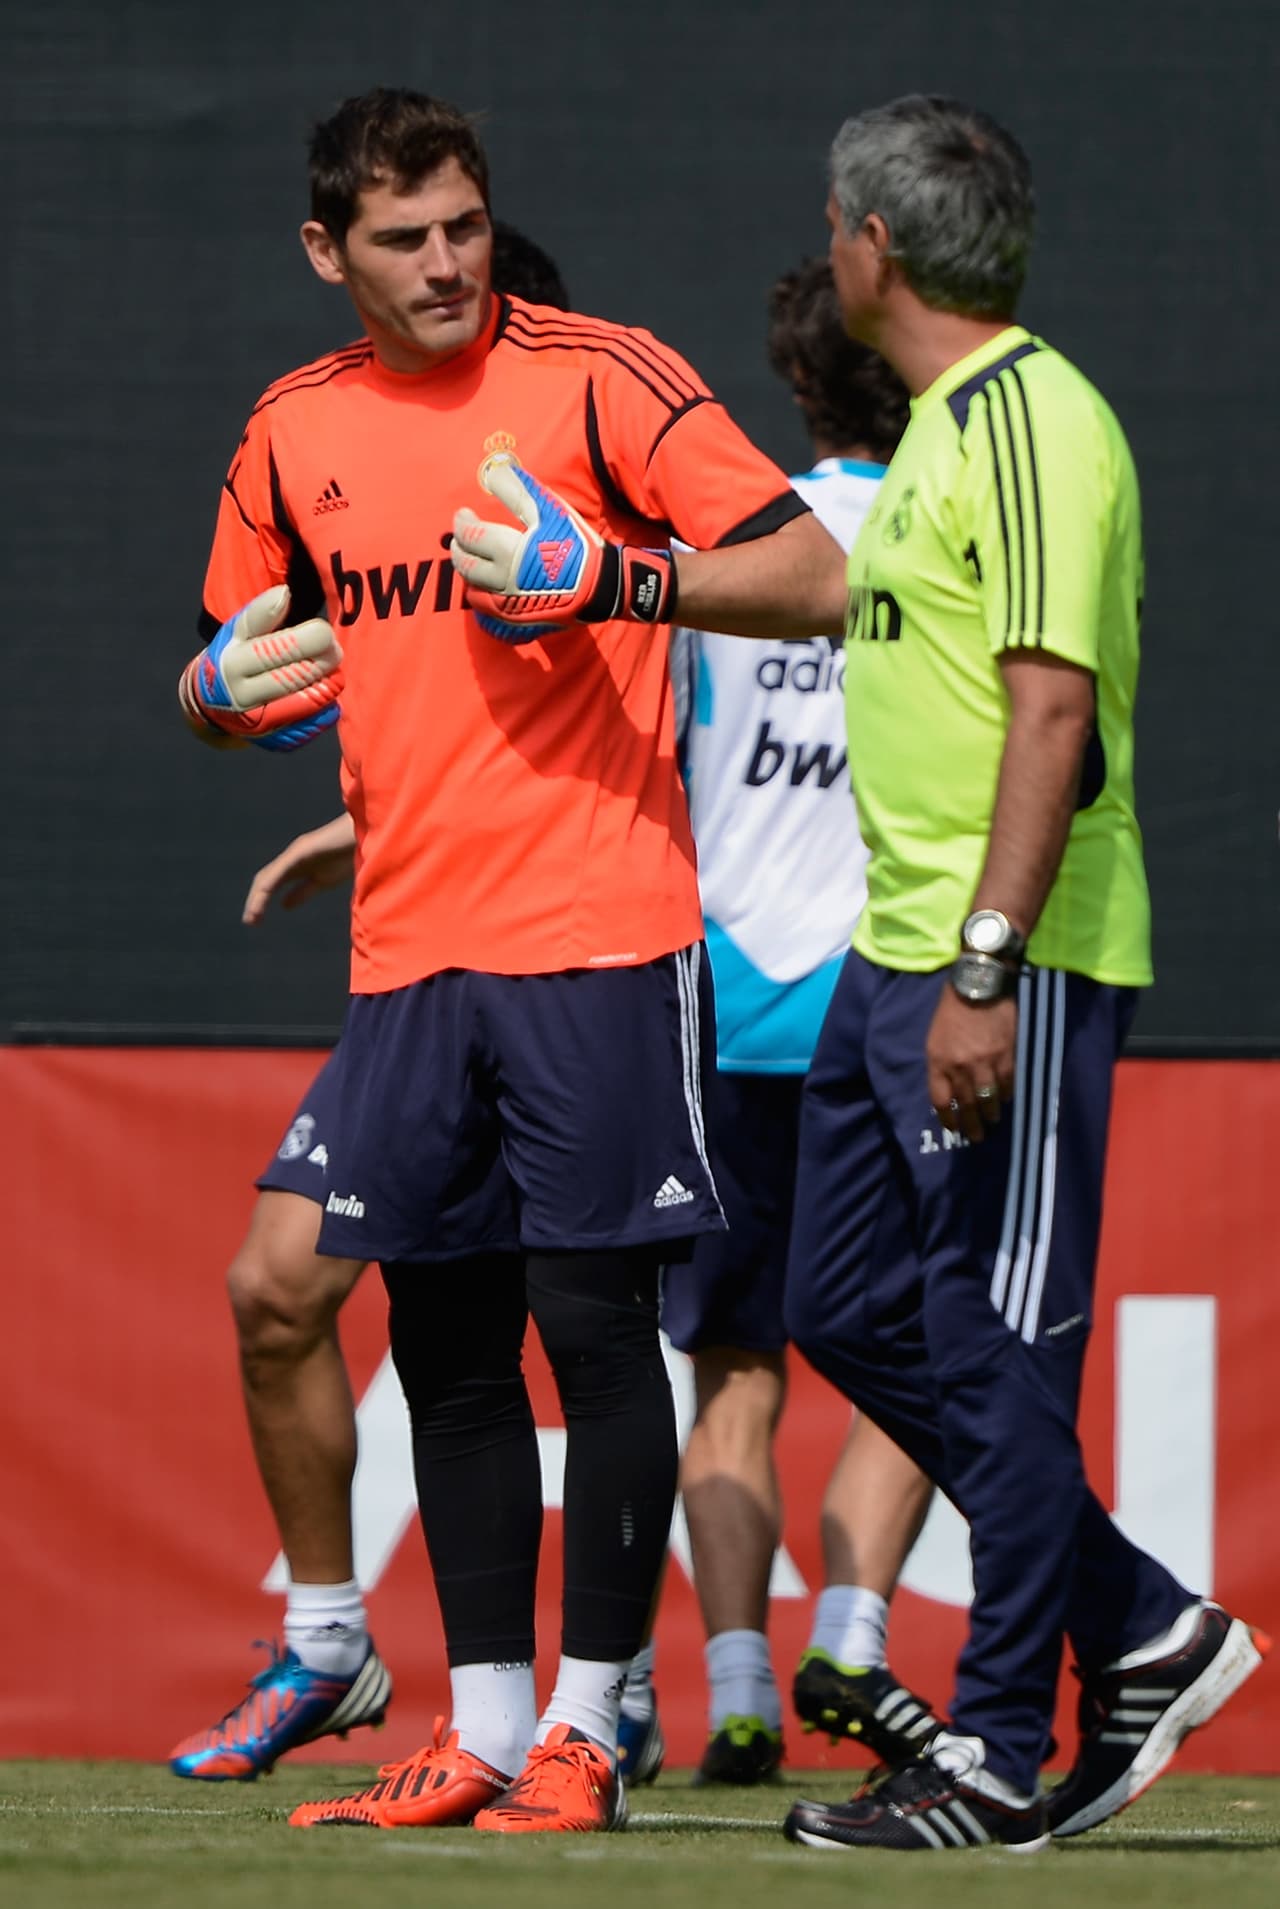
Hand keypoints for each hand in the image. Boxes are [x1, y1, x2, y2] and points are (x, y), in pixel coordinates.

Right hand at [179, 585, 342, 747]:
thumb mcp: (239, 631)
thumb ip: (263, 612)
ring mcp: (259, 723)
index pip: (279, 649)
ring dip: (328, 686)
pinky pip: (311, 727)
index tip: (325, 631)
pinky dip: (326, 711)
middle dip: (323, 661)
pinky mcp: (276, 742)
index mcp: (235, 662)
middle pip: (296, 677)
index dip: (310, 639)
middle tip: (336, 650)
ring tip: (335, 673)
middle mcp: (244, 695)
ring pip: (306, 704)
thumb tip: (286, 593)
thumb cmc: (236, 655)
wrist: (213, 704)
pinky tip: (328, 697)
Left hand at [242, 815, 355, 923]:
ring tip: (253, 916)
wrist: (370, 835)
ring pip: (269, 876)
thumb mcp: (323, 880)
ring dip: (258, 897)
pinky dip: (271, 884)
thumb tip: (283, 905)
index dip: (260, 902)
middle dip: (255, 901)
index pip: (272, 884)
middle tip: (250, 922)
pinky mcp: (304, 850)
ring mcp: (297, 853)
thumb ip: (303, 892)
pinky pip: (282, 869)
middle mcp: (292, 859)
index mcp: (297, 866)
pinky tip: (265, 896)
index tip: (254, 921)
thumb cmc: (351, 854)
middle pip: (266, 880)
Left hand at [451, 453, 675, 640]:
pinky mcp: (515, 617)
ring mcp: (507, 603)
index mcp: (506, 551)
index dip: (461, 521)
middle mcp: (501, 580)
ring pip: (471, 589)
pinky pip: (485, 609)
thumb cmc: (575, 542)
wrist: (599, 585)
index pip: (469, 535)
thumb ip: (517, 489)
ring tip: (471, 559)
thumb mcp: (549, 509)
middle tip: (460, 537)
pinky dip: (479, 594)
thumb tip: (495, 467)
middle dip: (458, 547)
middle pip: (465, 564)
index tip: (463, 513)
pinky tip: (485, 584)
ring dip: (466, 572)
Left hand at [926, 987, 1016, 1143]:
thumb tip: (950, 1089)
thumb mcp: (935, 1038)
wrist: (979, 986)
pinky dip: (1006, 1095)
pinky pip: (1007, 1085)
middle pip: (965, 1106)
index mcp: (938, 1061)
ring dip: (990, 1114)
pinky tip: (1005, 1100)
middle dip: (971, 1125)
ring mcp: (984, 1064)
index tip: (953, 1129)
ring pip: (988, 1100)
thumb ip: (941, 1064)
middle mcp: (960, 1067)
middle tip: (977, 1136)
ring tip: (992, 1120)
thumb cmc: (952, 1010)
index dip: (947, 1119)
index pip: (940, 1101)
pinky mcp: (1006, 1057)